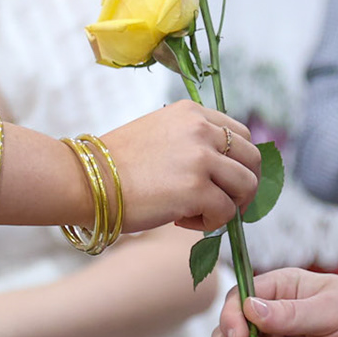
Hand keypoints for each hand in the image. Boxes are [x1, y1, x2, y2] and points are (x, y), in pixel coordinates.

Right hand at [102, 101, 260, 232]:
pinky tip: (181, 222)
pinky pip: (225, 212)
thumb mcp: (160, 135)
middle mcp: (200, 129)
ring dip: (229, 206)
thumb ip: (192, 142)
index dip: (237, 163)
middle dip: (243, 186)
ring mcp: (200, 158)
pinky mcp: (196, 188)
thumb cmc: (116, 165)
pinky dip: (210, 224)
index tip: (221, 182)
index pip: (240, 134)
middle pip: (252, 158)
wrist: (86, 180)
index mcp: (192, 112)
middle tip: (221, 204)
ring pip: (246, 186)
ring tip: (199, 214)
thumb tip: (225, 170)